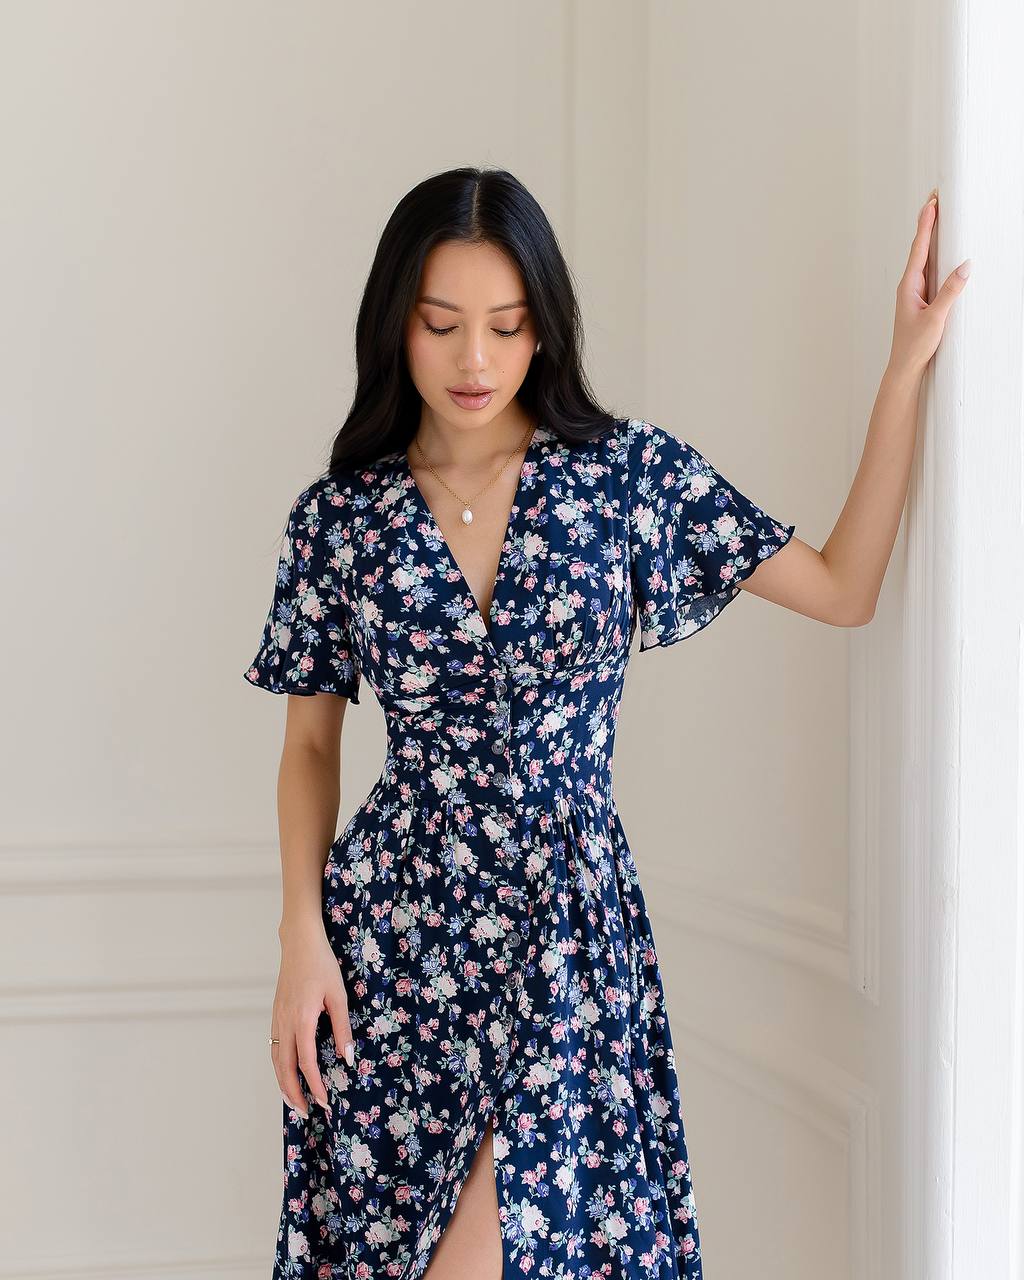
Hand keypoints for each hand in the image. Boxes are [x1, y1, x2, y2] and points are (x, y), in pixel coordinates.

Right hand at [270, 921, 355, 1116]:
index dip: (315, 1086)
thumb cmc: (322, 965)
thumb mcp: (338, 995)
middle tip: (305, 1113)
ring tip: (293, 1100)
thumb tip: (347, 1059)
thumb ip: (342, 1028)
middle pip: (284, 1068)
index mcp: (301, 1020)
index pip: (306, 1064)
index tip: (325, 1102)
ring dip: (283, 1083)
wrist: (299, 942)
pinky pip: (274, 1047)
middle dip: (293, 1094)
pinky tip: (287, 1072)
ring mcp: (276, 1019)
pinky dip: (279, 1066)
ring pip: (276, 1060)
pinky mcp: (275, 1014)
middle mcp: (284, 1023)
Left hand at [888, 189, 969, 376]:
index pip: (919, 248)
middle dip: (927, 224)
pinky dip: (934, 256)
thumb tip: (966, 266)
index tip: (931, 203)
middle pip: (920, 248)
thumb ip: (950, 291)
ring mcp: (914, 292)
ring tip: (936, 216)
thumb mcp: (936, 317)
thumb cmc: (914, 345)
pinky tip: (940, 252)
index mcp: (908, 286)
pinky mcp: (921, 300)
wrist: (904, 367)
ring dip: (930, 237)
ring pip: (924, 258)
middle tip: (934, 200)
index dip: (926, 224)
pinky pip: (929, 271)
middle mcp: (909, 286)